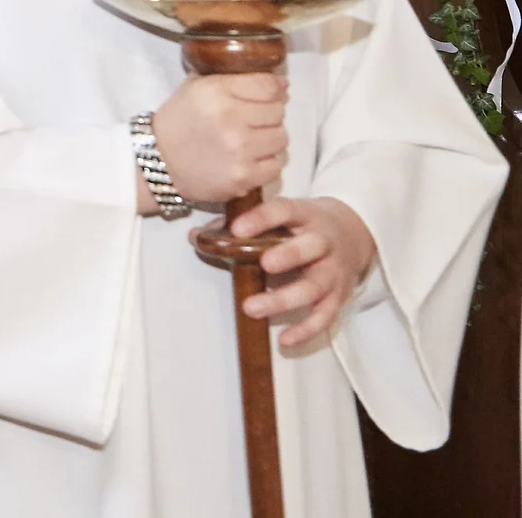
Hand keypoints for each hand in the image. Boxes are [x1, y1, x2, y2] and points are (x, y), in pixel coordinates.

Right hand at [151, 72, 288, 204]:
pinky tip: (247, 161)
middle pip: (278, 112)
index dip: (273, 91)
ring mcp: (239, 149)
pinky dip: (265, 165)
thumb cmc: (179, 122)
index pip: (269, 86)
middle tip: (249, 123)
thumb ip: (234, 78)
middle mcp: (229, 117)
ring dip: (268, 140)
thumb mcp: (196, 87)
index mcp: (216, 91)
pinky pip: (275, 166)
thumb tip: (281, 83)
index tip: (269, 97)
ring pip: (281, 138)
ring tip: (249, 142)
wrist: (157, 162)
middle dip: (267, 116)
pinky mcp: (243, 176)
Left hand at [221, 196, 376, 346]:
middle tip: (264, 264)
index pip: (284, 211)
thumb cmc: (302, 224)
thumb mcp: (280, 216)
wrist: (354, 231)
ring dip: (285, 299)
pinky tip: (284, 339)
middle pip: (309, 248)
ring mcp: (334, 270)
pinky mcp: (340, 295)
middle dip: (288, 256)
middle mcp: (323, 241)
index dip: (261, 219)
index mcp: (304, 215)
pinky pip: (324, 315)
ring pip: (314, 286)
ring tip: (253, 308)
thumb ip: (239, 224)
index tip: (237, 228)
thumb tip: (197, 237)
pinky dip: (305, 329)